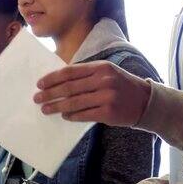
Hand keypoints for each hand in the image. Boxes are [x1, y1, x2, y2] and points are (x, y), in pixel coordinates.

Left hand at [34, 61, 152, 125]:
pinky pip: (84, 115)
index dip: (52, 78)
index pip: (70, 72)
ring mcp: (106, 97)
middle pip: (69, 88)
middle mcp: (103, 80)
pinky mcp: (108, 112)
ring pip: (74, 103)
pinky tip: (64, 116)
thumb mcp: (106, 72)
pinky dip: (71, 116)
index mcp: (100, 67)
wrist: (145, 101)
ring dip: (56, 107)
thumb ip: (85, 75)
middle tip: (37, 98)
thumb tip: (57, 82)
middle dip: (49, 94)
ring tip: (45, 109)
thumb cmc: (120, 85)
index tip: (39, 84)